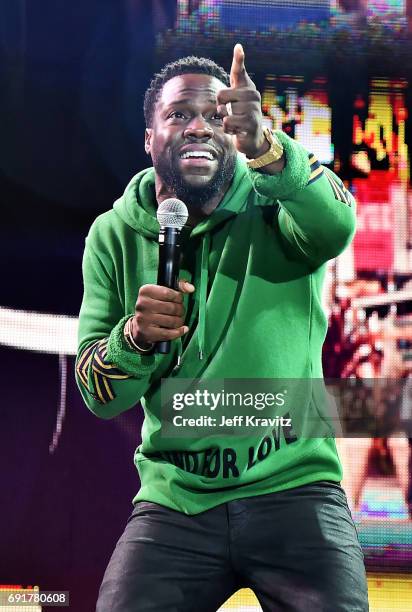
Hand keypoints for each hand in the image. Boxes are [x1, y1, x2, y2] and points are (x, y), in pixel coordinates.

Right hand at [131, 280, 194, 347]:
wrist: (140, 325)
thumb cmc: (155, 306)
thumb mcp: (163, 291)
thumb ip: (179, 286)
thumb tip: (191, 288)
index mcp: (146, 291)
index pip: (168, 293)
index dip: (178, 298)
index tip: (179, 300)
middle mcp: (142, 304)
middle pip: (172, 308)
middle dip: (181, 310)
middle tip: (180, 311)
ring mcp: (144, 319)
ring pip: (172, 321)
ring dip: (180, 321)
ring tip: (178, 320)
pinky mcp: (147, 332)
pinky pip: (169, 334)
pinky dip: (179, 332)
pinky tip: (182, 329)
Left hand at [216, 43, 266, 158]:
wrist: (253, 138)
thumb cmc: (241, 116)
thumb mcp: (236, 100)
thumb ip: (231, 87)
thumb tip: (236, 54)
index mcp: (246, 87)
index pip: (239, 71)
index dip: (238, 59)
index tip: (238, 47)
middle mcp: (252, 95)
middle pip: (220, 95)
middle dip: (220, 107)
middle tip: (231, 113)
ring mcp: (253, 109)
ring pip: (224, 112)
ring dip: (225, 120)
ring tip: (236, 123)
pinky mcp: (251, 123)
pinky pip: (228, 123)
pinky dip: (228, 129)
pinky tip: (237, 130)